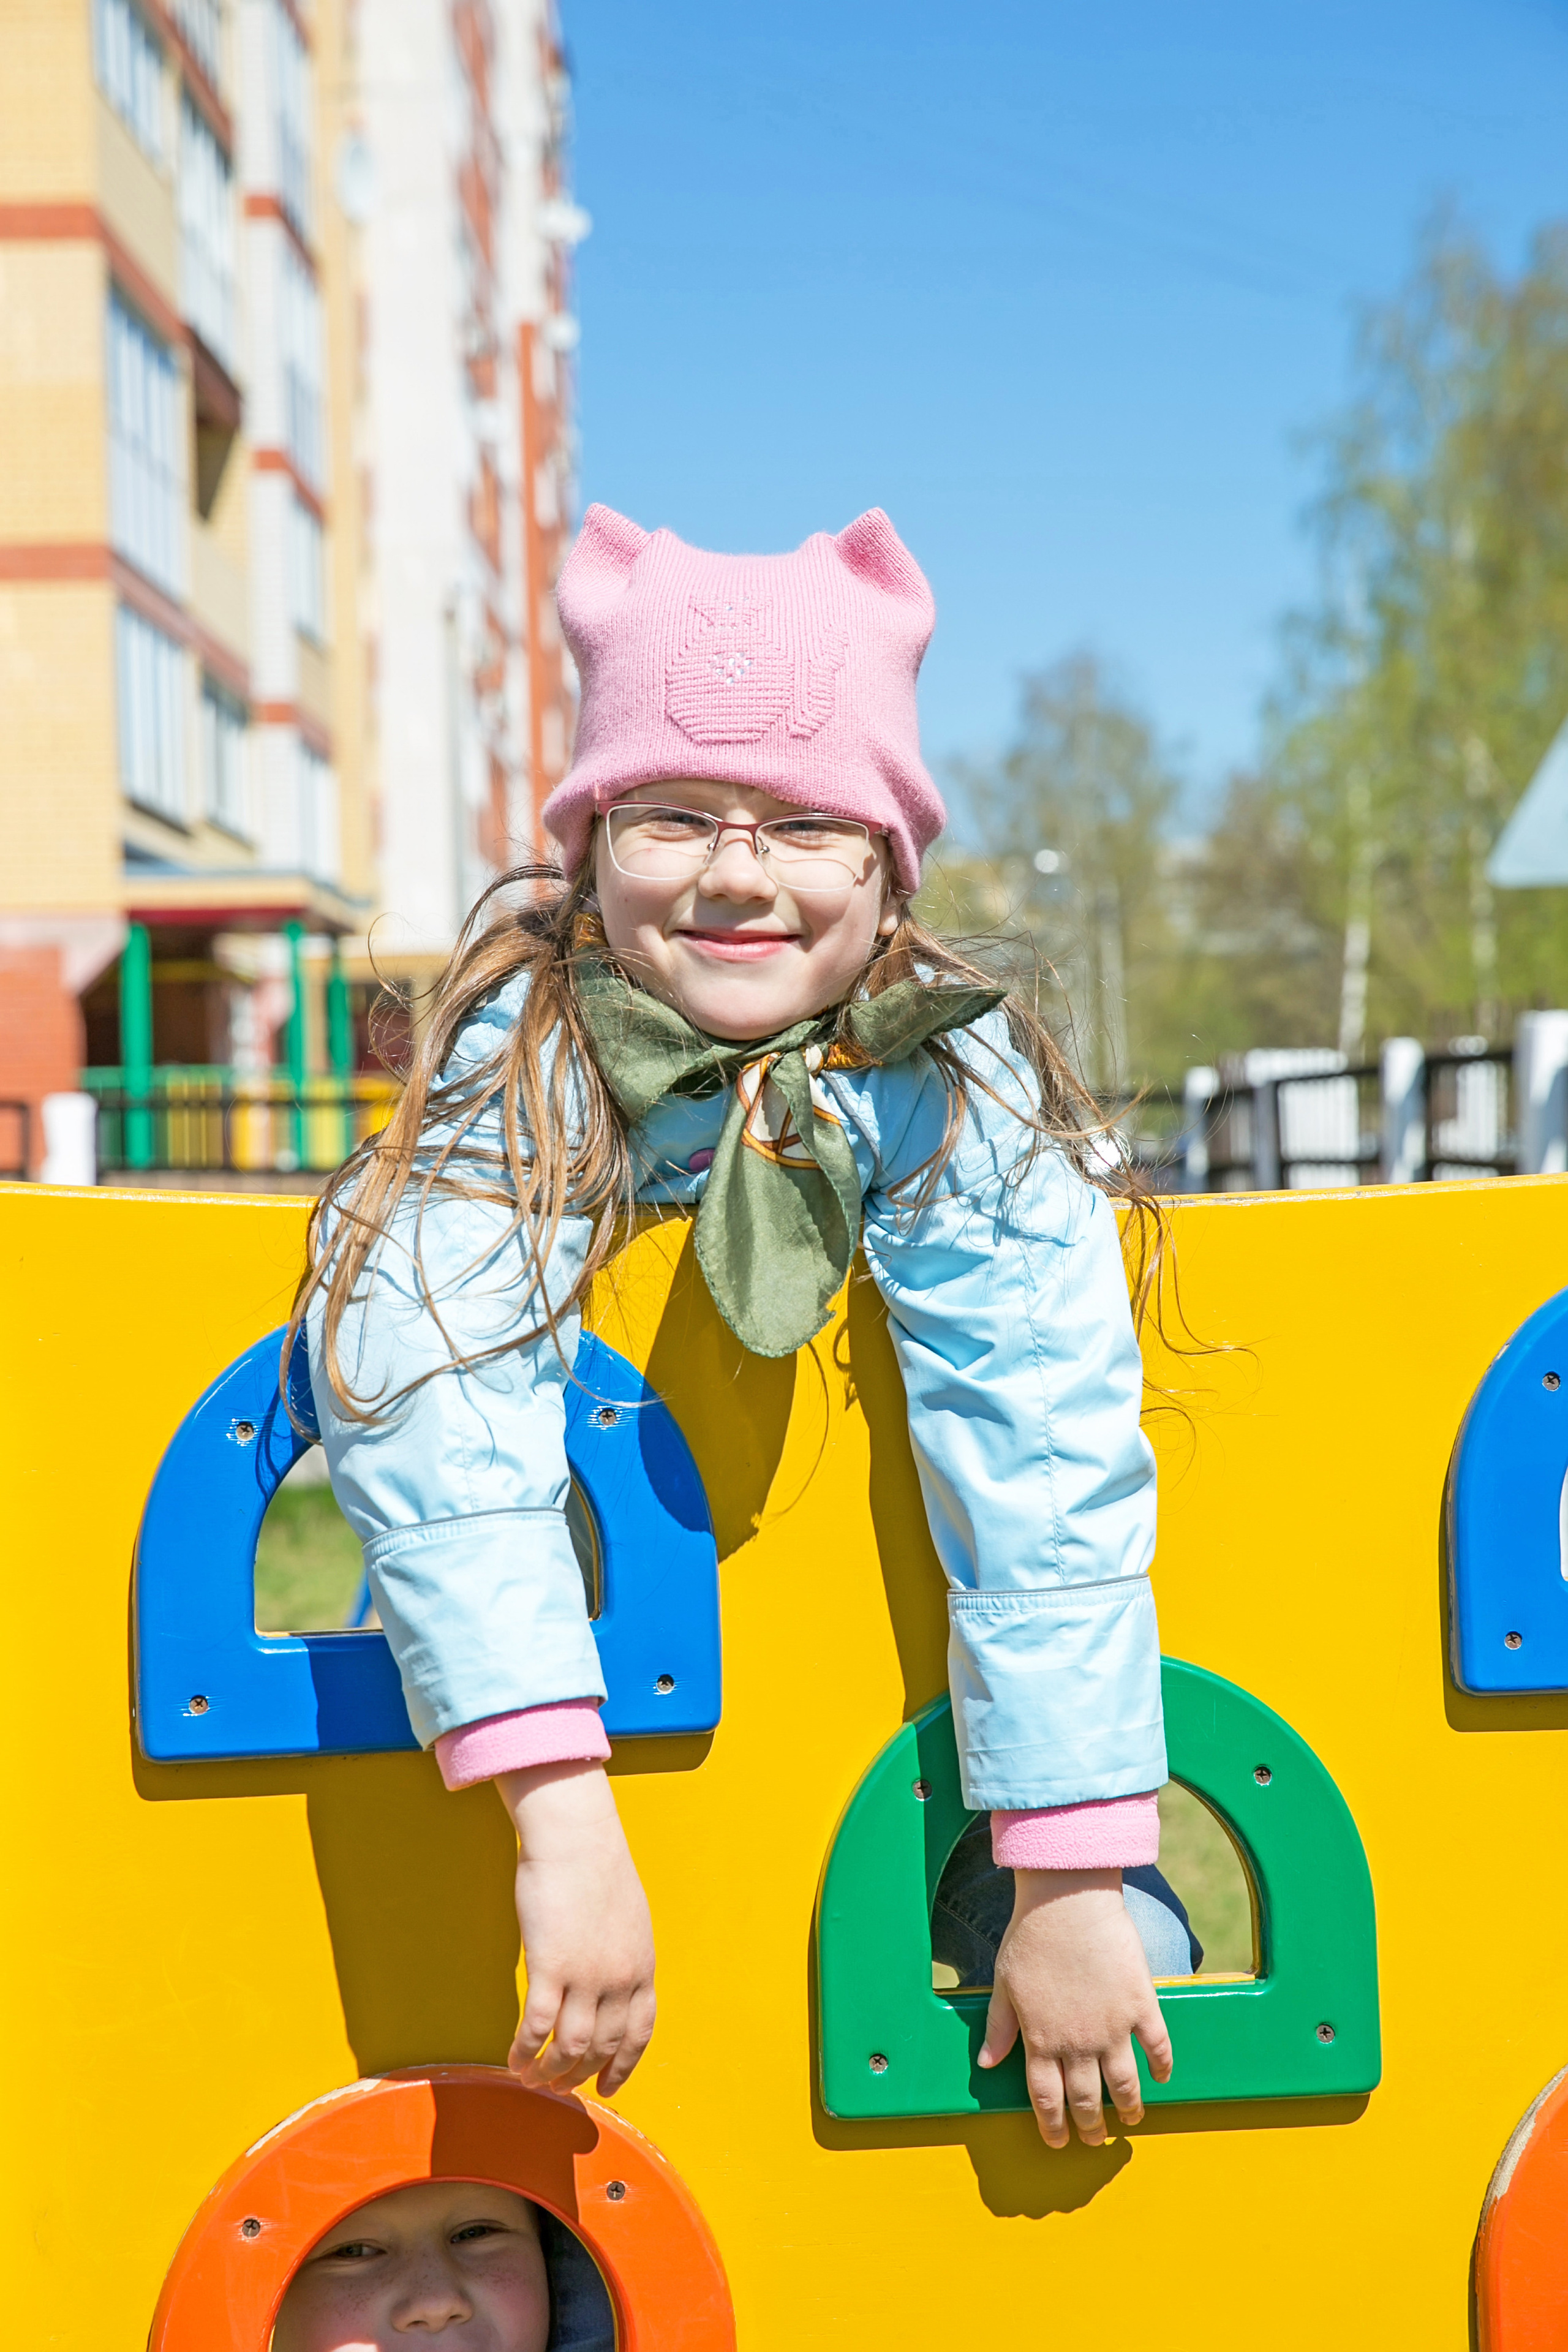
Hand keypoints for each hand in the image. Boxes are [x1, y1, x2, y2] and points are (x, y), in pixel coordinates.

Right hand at [496, 1760, 655, 2097]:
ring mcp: (586, 1976)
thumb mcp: (629, 1918)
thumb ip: (623, 1955)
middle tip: (559, 2087)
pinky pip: (537, 2027)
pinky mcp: (550, 1967)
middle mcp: (619, 1979)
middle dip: (580, 2076)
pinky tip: (513, 2061)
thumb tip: (613, 1981)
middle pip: (602, 2047)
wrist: (577, 1838)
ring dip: (549, 2071)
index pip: (638, 2034)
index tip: (607, 2087)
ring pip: (570, 2047)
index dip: (622, 2067)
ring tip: (532, 2079)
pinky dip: (525, 2052)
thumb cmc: (597, 1868)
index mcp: (642, 1967)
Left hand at [977, 1867, 1172, 2147]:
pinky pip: (1157, 2047)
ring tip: (1131, 2120)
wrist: (1068, 1899)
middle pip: (1086, 2099)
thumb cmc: (1031, 1935)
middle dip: (1089, 2126)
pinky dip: (1161, 2067)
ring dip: (1129, 2108)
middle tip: (1094, 2139)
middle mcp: (1078, 2043)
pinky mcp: (1140, 2005)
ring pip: (1124, 2084)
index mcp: (1041, 2039)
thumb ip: (1000, 2027)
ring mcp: (1113, 2027)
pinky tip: (1161, 2078)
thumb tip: (988, 2064)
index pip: (1047, 2098)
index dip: (1053, 2125)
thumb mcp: (1004, 1983)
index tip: (1058, 2141)